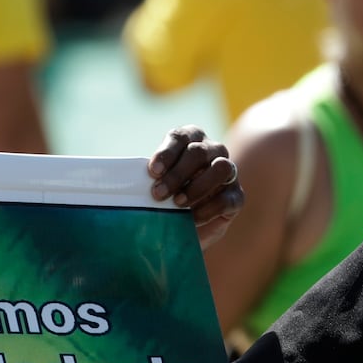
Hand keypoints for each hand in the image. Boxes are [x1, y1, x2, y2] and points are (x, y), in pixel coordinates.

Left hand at [148, 126, 243, 246]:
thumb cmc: (166, 196)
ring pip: (220, 169)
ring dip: (196, 187)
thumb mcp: (155, 182)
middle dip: (177, 174)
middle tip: (158, 194)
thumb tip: (126, 179)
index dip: (167, 153)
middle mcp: (213, 150)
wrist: (186, 225)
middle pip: (199, 152)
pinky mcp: (236, 196)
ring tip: (178, 204)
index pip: (181, 137)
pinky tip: (192, 219)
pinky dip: (208, 209)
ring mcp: (229, 172)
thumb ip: (149, 177)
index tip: (152, 172)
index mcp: (191, 140)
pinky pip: (228, 198)